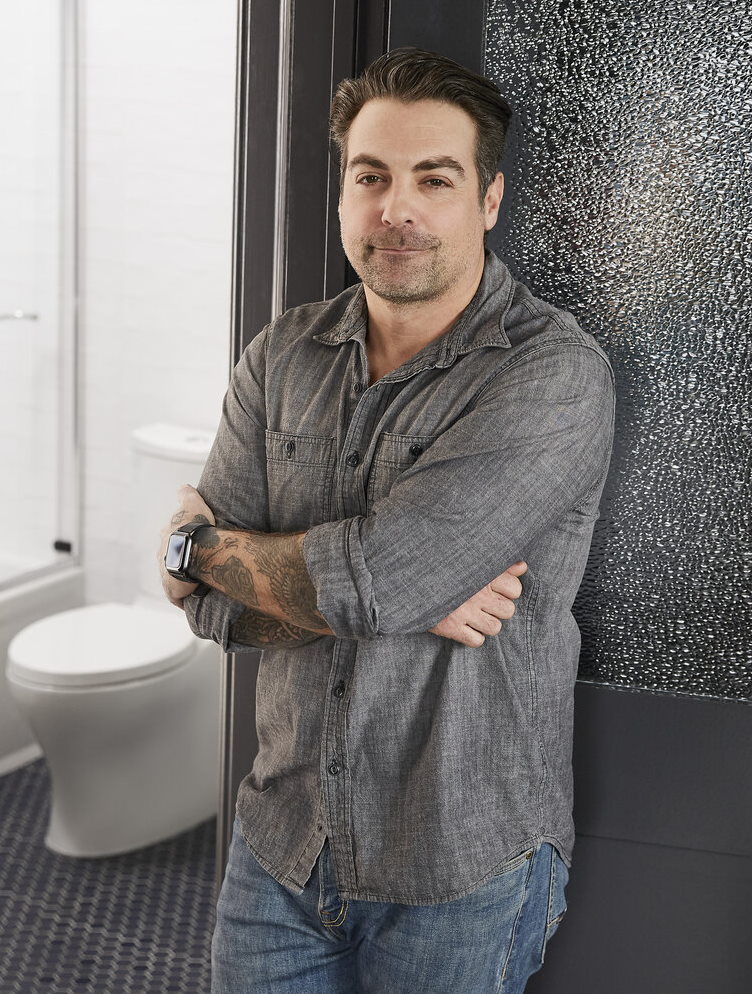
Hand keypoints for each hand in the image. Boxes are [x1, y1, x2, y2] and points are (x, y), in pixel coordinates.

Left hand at [158, 484, 215, 607]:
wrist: (193, 551)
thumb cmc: (194, 527)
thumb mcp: (192, 504)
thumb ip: (186, 495)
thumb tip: (183, 486)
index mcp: (166, 537)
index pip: (171, 539)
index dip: (181, 541)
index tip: (191, 544)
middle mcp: (161, 555)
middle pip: (170, 558)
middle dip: (179, 561)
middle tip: (196, 564)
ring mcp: (165, 574)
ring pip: (172, 577)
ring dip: (182, 579)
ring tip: (198, 581)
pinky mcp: (171, 591)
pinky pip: (178, 597)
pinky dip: (184, 598)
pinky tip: (195, 598)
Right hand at [429, 562, 527, 646]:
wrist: (412, 582)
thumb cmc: (447, 572)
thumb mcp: (474, 563)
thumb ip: (501, 565)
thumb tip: (522, 567)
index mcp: (482, 575)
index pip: (515, 589)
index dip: (508, 591)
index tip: (496, 589)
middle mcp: (475, 594)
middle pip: (508, 611)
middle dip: (499, 609)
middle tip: (486, 605)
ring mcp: (463, 612)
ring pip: (495, 628)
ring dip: (488, 624)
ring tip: (477, 617)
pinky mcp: (450, 627)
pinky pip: (477, 641)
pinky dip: (474, 637)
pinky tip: (467, 627)